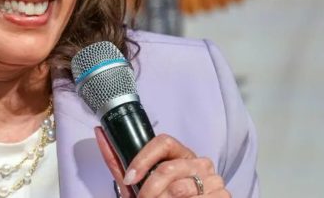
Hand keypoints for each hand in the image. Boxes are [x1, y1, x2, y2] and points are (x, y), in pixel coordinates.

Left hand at [95, 127, 229, 197]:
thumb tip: (99, 132)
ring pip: (179, 188)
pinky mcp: (223, 195)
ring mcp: (214, 179)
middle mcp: (199, 162)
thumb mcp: (137, 185)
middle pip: (167, 169)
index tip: (130, 178)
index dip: (143, 160)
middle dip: (149, 190)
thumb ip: (119, 162)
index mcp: (180, 154)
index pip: (164, 142)